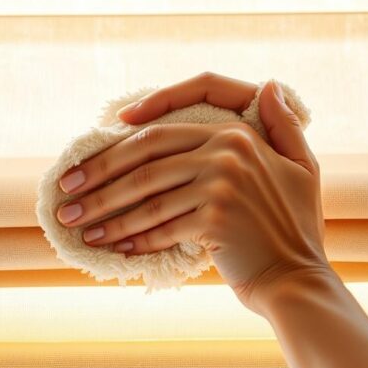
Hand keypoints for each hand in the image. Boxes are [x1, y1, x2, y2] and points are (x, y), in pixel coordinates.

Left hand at [54, 72, 329, 312]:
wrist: (298, 281)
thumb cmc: (295, 229)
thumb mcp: (301, 167)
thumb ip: (283, 126)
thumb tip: (267, 86)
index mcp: (238, 134)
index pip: (164, 127)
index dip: (122, 137)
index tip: (91, 148)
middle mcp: (229, 151)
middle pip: (144, 158)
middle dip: (98, 177)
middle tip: (66, 195)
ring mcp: (221, 184)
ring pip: (145, 196)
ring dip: (104, 213)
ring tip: (77, 225)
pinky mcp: (214, 219)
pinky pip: (159, 226)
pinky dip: (132, 238)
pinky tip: (111, 246)